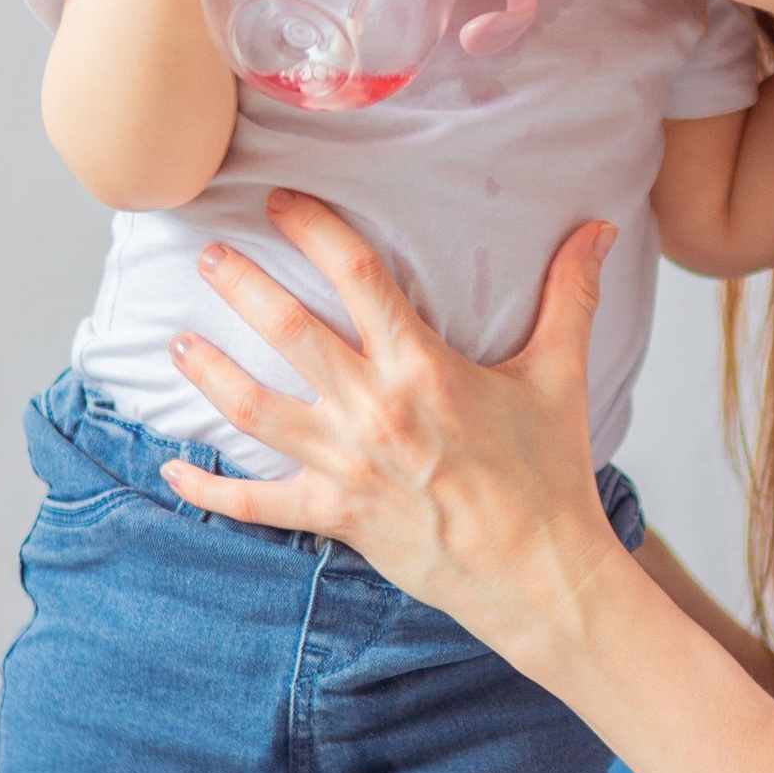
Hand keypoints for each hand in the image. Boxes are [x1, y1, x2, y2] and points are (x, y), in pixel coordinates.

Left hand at [159, 192, 628, 668]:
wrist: (539, 573)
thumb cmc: (548, 473)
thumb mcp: (561, 376)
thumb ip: (571, 296)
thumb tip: (601, 228)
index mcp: (423, 367)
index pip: (359, 275)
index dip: (314, 228)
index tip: (279, 199)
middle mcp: (375, 410)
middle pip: (288, 331)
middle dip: (239, 285)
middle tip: (205, 255)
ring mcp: (347, 466)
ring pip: (254, 409)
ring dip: (208, 372)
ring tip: (176, 342)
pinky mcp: (335, 515)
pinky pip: (255, 504)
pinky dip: (208, 491)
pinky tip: (172, 471)